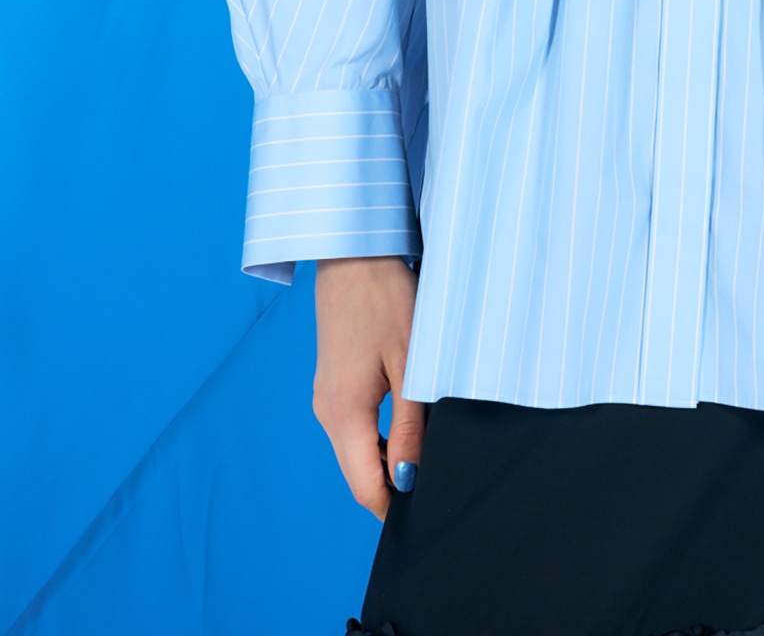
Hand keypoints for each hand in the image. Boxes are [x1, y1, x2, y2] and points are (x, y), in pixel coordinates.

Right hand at [313, 255, 425, 518]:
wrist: (355, 255)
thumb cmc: (386, 300)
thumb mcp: (412, 365)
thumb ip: (410, 428)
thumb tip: (409, 481)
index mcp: (344, 414)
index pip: (365, 488)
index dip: (394, 509)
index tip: (427, 511)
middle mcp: (327, 413)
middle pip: (358, 473)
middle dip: (392, 487)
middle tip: (434, 482)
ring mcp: (326, 398)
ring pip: (355, 451)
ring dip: (385, 460)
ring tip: (425, 452)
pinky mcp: (332, 383)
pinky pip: (353, 427)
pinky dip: (376, 437)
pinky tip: (405, 424)